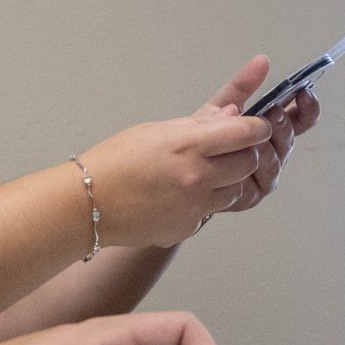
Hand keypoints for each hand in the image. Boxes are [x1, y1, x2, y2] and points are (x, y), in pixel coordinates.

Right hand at [82, 111, 272, 247]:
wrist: (86, 205)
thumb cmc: (114, 161)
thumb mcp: (155, 130)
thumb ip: (198, 125)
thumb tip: (232, 116)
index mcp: (187, 145)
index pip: (244, 133)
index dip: (258, 127)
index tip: (258, 126)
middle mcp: (196, 177)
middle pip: (249, 163)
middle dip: (246, 153)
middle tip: (232, 149)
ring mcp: (194, 207)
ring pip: (235, 190)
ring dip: (228, 180)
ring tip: (202, 173)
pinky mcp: (188, 228)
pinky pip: (211, 212)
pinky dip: (204, 202)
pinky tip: (180, 195)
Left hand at [192, 55, 321, 214]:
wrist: (179, 168)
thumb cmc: (203, 137)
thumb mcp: (221, 106)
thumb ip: (242, 85)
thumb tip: (262, 60)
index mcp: (272, 130)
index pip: (301, 119)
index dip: (307, 107)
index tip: (304, 93)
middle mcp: (274, 152)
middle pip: (290, 139)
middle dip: (284, 125)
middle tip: (274, 113)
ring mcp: (265, 174)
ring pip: (278, 160)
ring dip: (270, 146)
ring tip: (257, 134)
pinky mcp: (252, 194)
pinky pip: (262, 180)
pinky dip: (256, 168)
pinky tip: (249, 156)